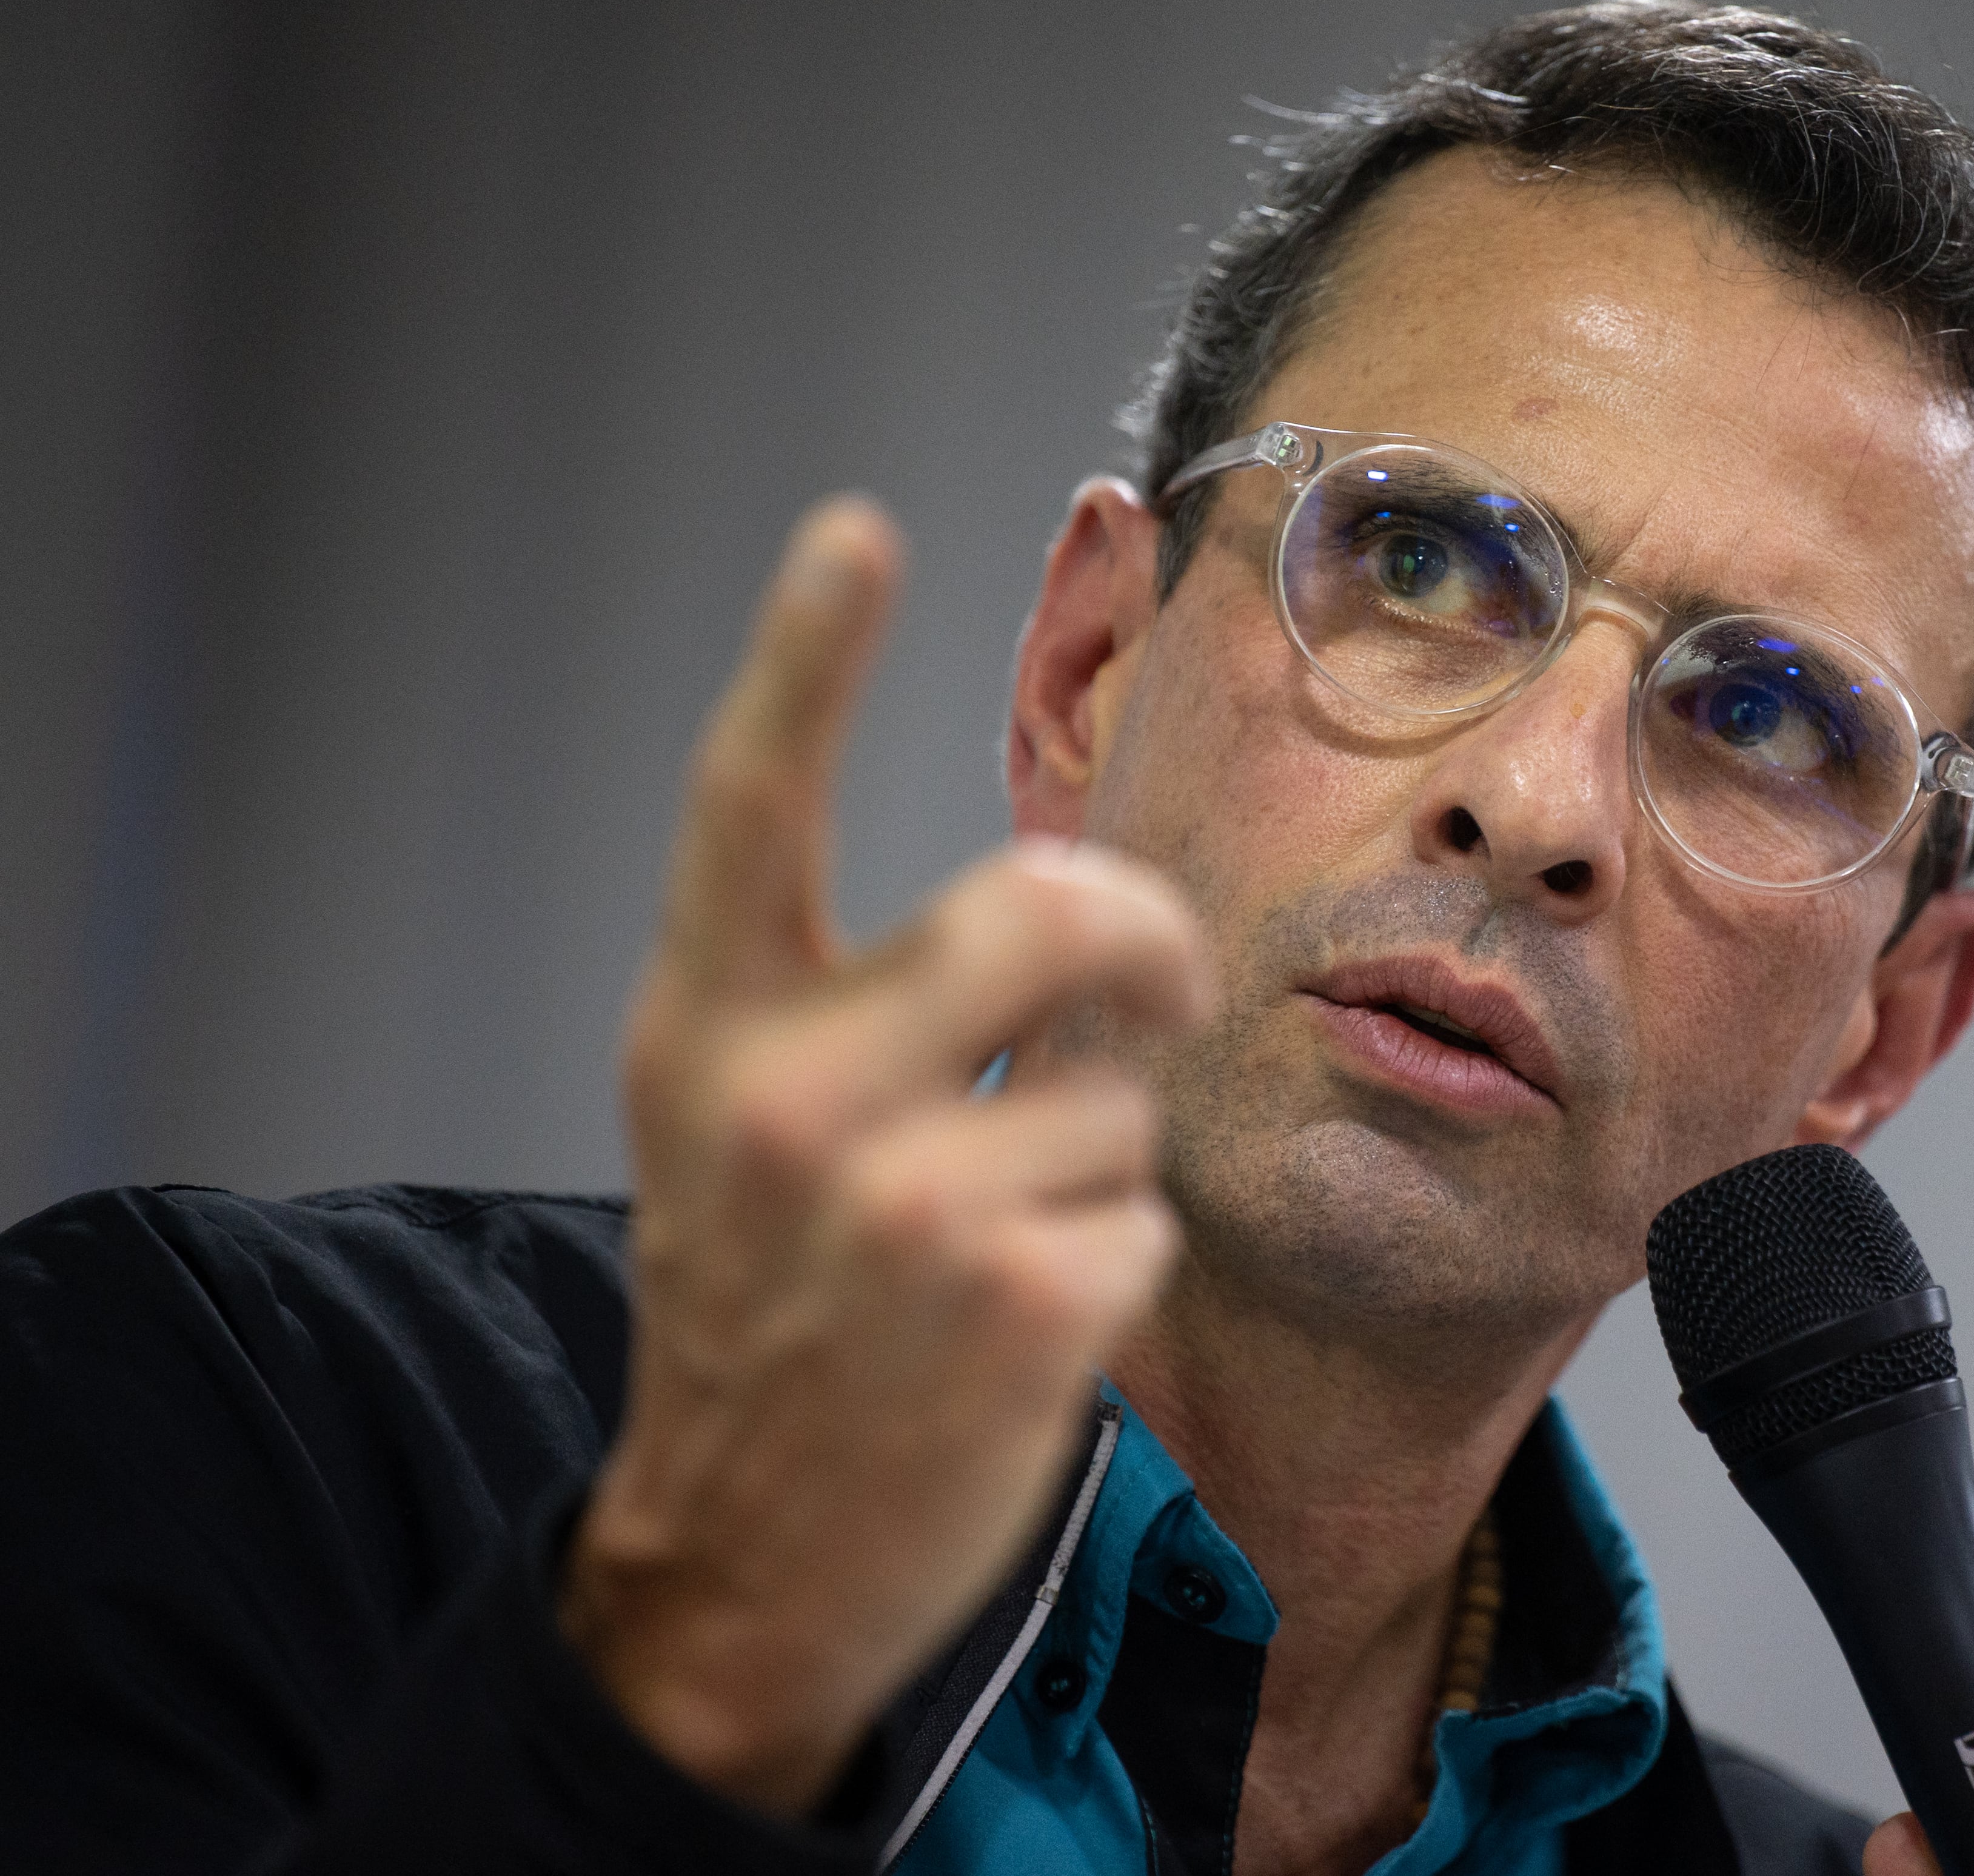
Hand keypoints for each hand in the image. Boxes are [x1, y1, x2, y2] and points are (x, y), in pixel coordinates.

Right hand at [556, 498, 1214, 1816]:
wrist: (745, 1563)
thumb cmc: (776, 1312)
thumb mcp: (751, 1134)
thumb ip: (866, 1004)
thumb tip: (1077, 900)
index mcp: (704, 1033)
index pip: (744, 808)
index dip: (800, 659)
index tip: (853, 532)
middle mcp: (787, 1097)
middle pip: (1043, 906)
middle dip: (1136, 935)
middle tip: (1147, 983)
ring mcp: (899, 1205)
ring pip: (1120, 1087)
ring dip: (1105, 1152)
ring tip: (1006, 1233)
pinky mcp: (1012, 1304)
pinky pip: (1147, 1214)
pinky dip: (1117, 1264)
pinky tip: (1026, 1326)